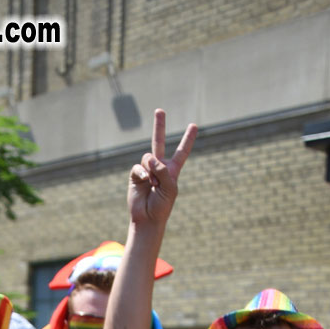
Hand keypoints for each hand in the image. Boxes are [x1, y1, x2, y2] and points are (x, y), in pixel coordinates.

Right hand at [127, 109, 197, 228]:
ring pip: (148, 156)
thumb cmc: (162, 205)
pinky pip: (138, 166)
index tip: (194, 125)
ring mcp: (146, 169)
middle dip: (159, 126)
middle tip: (159, 110)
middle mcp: (159, 166)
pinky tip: (145, 181)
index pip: (182, 151)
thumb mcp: (170, 187)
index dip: (187, 139)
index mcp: (173, 170)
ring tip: (152, 183)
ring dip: (151, 169)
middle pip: (159, 142)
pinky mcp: (135, 174)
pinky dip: (142, 172)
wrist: (147, 218)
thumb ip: (163, 170)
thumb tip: (150, 157)